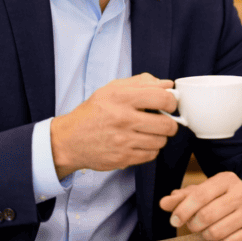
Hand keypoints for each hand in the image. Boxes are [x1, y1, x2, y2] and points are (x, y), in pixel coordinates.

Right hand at [50, 73, 177, 178]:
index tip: (168, 105)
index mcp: (121, 97)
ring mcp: (123, 141)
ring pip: (161, 141)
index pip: (163, 98)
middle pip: (167, 125)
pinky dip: (150, 150)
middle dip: (169, 123)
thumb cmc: (93, 112)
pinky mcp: (122, 158)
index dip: (172, 102)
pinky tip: (139, 143)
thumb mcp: (112, 89)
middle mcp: (123, 119)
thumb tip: (167, 84)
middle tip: (162, 121)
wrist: (69, 139)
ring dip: (159, 137)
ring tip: (147, 132)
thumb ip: (141, 83)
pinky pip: (151, 155)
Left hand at [159, 172, 241, 240]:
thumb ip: (182, 198)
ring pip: (216, 232)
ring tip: (210, 229)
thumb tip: (164, 203)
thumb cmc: (222, 201)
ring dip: (206, 234)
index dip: (183, 210)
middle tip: (194, 225)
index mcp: (227, 180)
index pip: (200, 195)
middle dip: (194, 224)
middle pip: (206, 216)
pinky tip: (223, 235)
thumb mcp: (204, 193)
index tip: (174, 220)